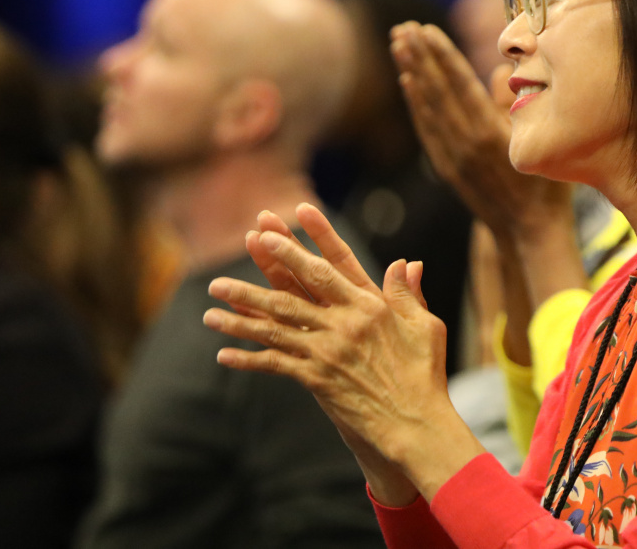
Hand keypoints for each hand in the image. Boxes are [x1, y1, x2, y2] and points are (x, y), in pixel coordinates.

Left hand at [203, 203, 482, 502]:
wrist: (416, 423)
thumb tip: (408, 262)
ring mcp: (328, 351)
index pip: (335, 262)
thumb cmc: (425, 375)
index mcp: (372, 305)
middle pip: (297, 287)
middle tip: (245, 243)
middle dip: (269, 262)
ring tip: (210, 308)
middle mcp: (346, 323)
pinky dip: (248, 359)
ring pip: (276, 325)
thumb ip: (409, 294)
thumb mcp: (426, 327)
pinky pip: (275, 364)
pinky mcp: (317, 379)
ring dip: (240, 315)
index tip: (294, 213)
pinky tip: (224, 354)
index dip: (312, 237)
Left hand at [390, 22, 571, 241]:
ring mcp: (453, 158)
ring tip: (398, 45)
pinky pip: (427, 130)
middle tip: (402, 27)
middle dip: (419, 57)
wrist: (529, 231)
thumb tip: (499, 70)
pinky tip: (408, 83)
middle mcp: (466, 144)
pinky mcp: (448, 169)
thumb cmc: (547, 186)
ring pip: (427, 109)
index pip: (460, 85)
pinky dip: (416, 105)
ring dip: (412, 74)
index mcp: (490, 135)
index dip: (442, 56)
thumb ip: (515, 104)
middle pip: (437, 92)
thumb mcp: (541, 139)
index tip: (425, 30)